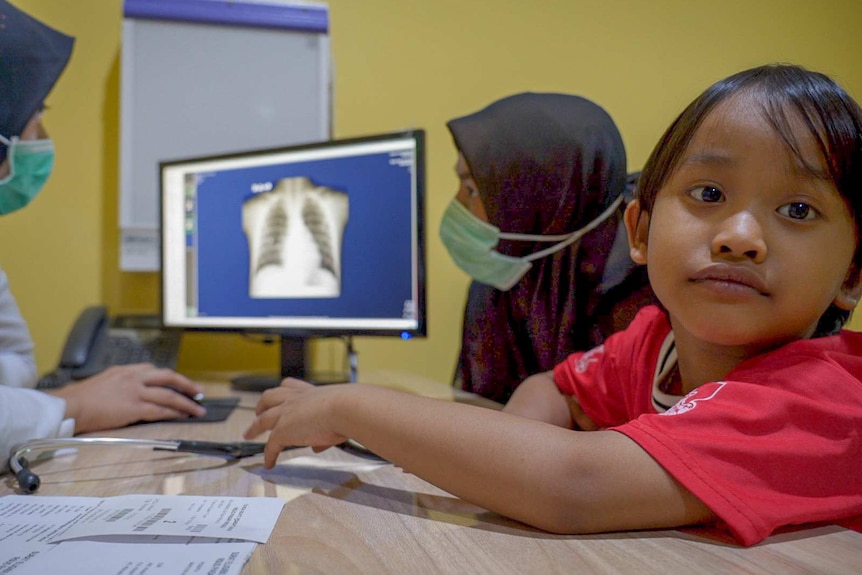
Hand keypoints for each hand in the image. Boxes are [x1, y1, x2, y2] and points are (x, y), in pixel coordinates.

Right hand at [51, 364, 206, 432]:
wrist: (70, 406)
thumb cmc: (80, 398)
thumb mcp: (103, 381)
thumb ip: (120, 382)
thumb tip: (128, 391)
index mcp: (126, 371)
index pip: (154, 371)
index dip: (170, 378)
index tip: (179, 383)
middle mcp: (134, 378)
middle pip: (168, 377)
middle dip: (187, 384)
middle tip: (199, 392)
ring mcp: (136, 392)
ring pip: (169, 395)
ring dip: (186, 403)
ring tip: (198, 409)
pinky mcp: (134, 407)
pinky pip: (160, 410)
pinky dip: (174, 413)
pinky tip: (182, 416)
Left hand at [243, 378, 347, 467]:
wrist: (345, 409)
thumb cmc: (350, 409)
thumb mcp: (339, 416)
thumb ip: (326, 432)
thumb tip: (318, 446)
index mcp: (310, 392)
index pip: (291, 386)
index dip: (284, 391)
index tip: (282, 394)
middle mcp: (295, 399)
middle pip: (270, 396)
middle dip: (263, 403)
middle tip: (259, 410)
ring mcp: (286, 414)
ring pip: (263, 418)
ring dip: (255, 426)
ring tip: (249, 433)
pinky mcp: (282, 431)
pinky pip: (270, 445)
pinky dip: (268, 456)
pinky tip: (268, 464)